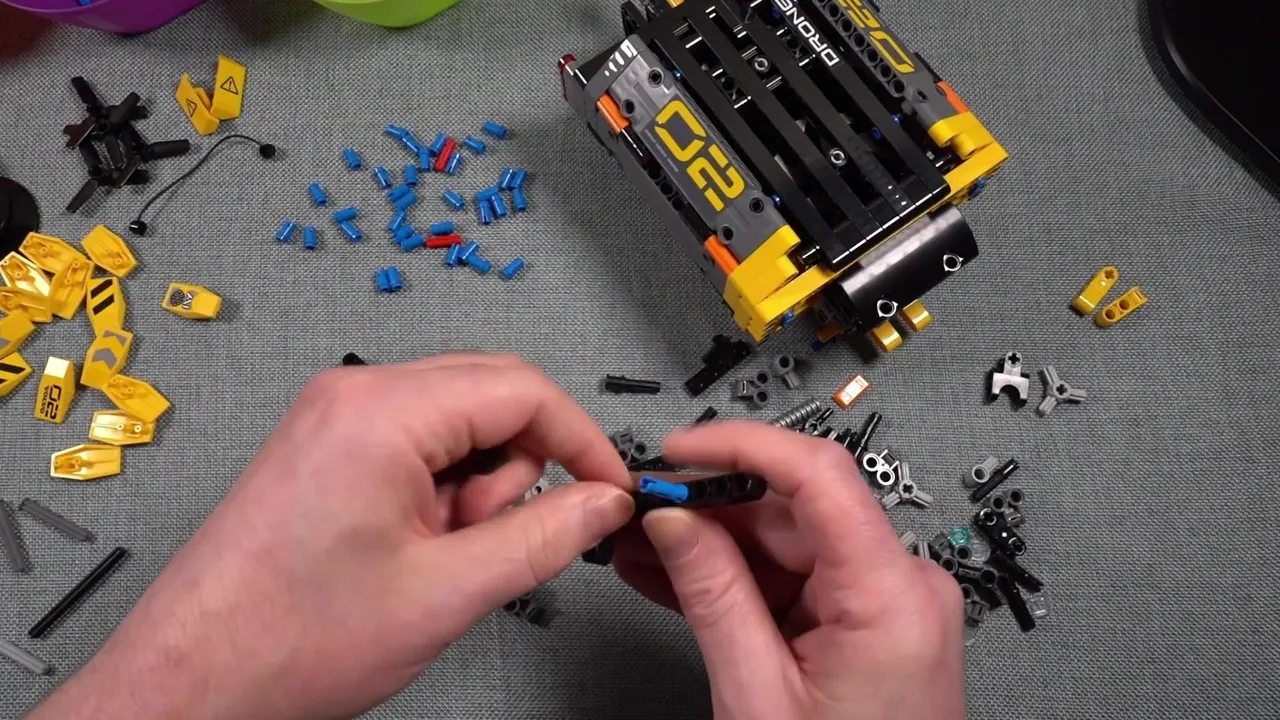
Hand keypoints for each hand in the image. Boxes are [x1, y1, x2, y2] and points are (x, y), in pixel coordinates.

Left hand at [32, 354, 634, 719]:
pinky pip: (420, 445)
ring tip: (436, 556)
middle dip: (518, 470)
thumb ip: (543, 538)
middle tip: (493, 539)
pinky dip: (440, 493)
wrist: (193, 679)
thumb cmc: (284, 639)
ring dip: (475, 489)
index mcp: (381, 412)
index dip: (582, 440)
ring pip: (460, 425)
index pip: (523, 389)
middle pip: (492, 397)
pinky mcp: (328, 446)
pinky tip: (412, 547)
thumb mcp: (445, 592)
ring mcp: (335, 418)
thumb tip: (601, 503)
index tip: (609, 488)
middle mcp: (353, 396)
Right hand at [613, 422, 964, 719]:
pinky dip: (736, 581)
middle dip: (708, 508)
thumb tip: (675, 521)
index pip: (817, 475)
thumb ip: (712, 593)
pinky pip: (792, 584)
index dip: (740, 446)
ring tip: (640, 549)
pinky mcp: (864, 628)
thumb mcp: (755, 695)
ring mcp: (885, 609)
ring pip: (785, 547)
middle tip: (638, 512)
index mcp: (892, 598)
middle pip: (792, 513)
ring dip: (711, 547)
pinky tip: (675, 576)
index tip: (678, 452)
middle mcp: (901, 590)